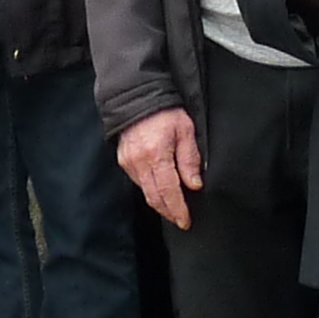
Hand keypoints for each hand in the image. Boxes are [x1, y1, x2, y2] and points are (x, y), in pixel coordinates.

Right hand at [116, 108, 202, 227]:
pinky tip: (160, 192)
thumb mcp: (186, 130)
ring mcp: (129, 162)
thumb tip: (194, 185)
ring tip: (173, 209)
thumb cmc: (166, 112)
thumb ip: (189, 159)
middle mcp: (139, 162)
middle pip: (154, 197)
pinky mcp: (124, 160)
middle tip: (181, 221)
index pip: (168, 191)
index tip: (185, 221)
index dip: (177, 209)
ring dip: (159, 203)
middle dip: (168, 212)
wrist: (138, 97)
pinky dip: (151, 190)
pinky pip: (138, 182)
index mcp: (157, 154)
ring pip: (145, 192)